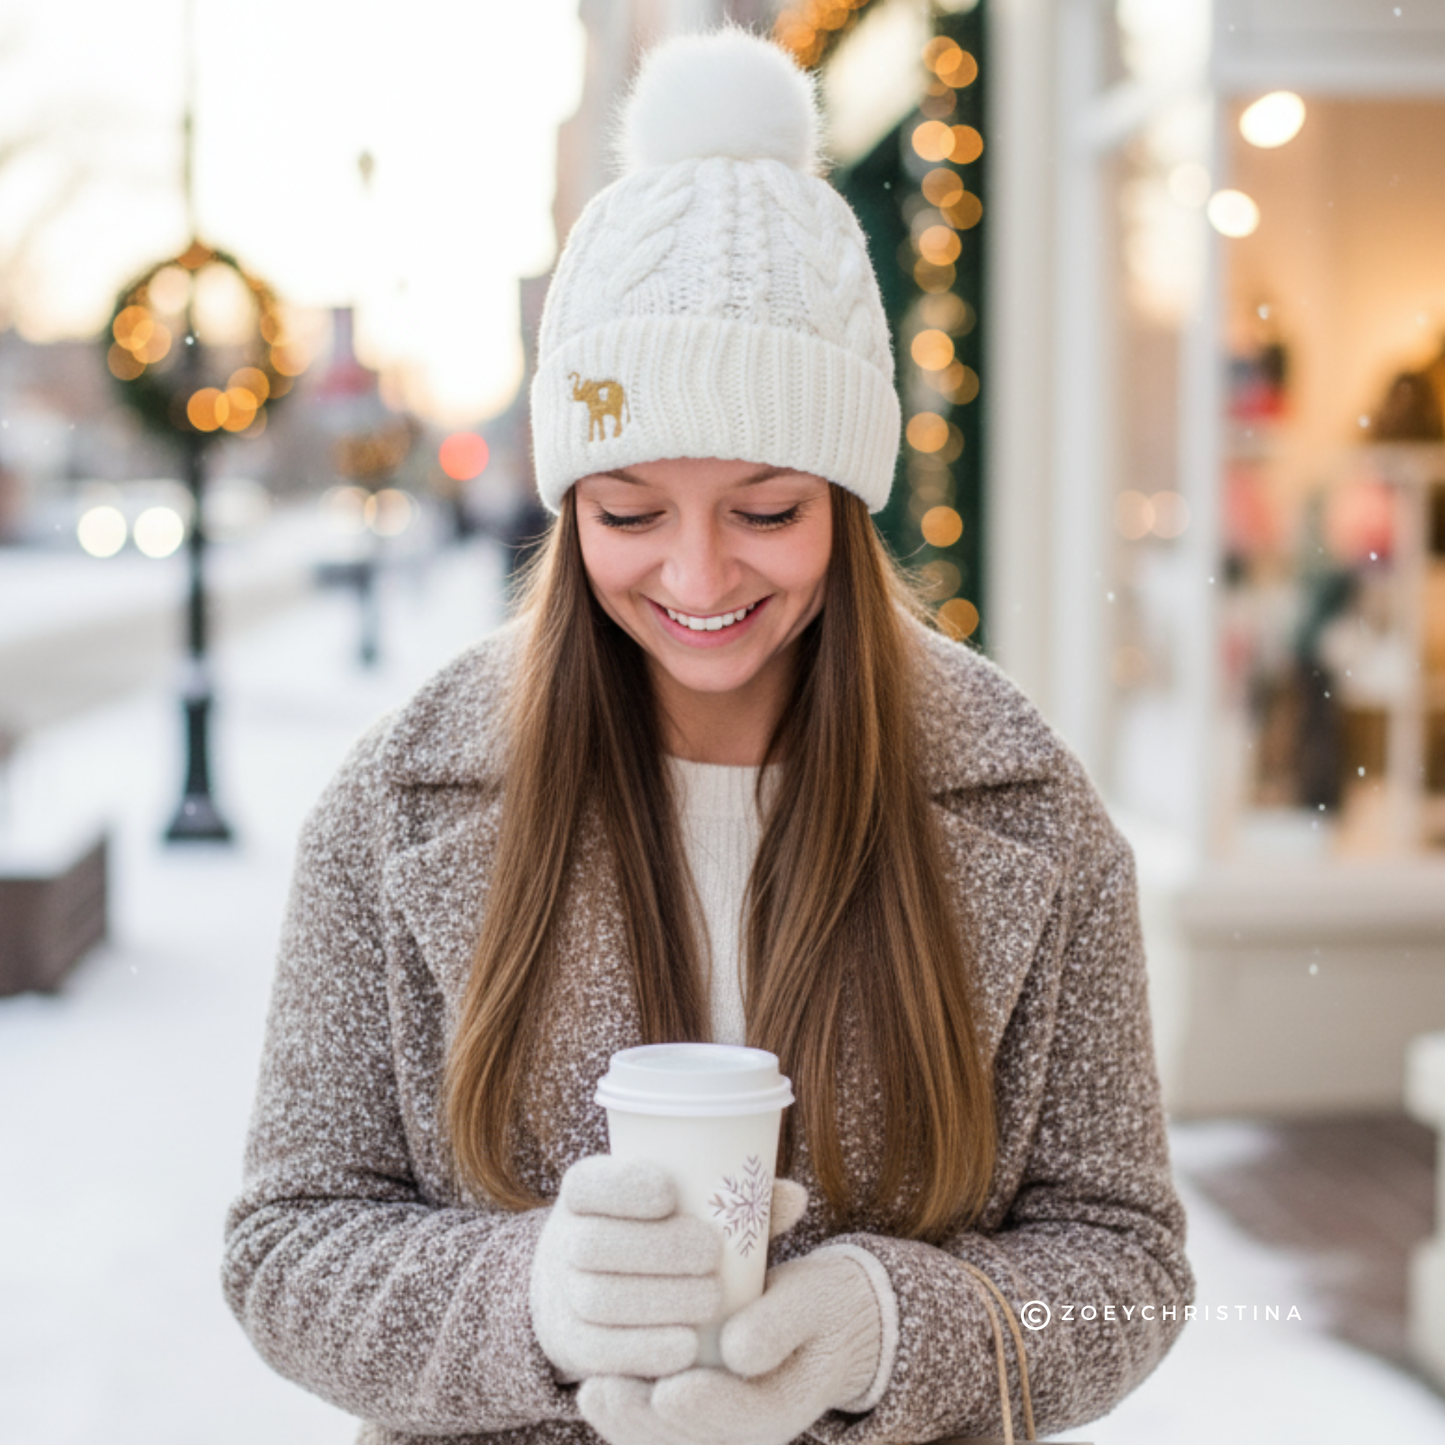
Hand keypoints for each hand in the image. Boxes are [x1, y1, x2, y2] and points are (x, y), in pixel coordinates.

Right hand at [531, 1156, 722, 1381]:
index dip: (622, 1187)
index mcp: (584, 1192)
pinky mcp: (569, 1344)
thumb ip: (730, 1202)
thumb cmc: (655, 1235)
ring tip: (711, 1300)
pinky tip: (685, 1347)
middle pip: (594, 1244)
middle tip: (711, 1254)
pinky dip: (643, 1349)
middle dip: (655, 1248)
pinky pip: (597, 1350)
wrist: (588, 1287)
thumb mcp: (677, 1208)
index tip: (671, 1192)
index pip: (586, 1182)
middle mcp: (563, 1239)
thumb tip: (795, 1198)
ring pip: (597, 1298)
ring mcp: (561, 1294)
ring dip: (657, 1300)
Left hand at [578, 1248, 884, 1444]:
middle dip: (648, 1422)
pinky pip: (660, 1430)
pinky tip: (597, 1391)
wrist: (825, 1323)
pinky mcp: (700, 1416)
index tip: (668, 1391)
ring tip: (593, 1393)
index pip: (744, 1418)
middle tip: (606, 1392)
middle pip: (697, 1440)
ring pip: (671, 1442)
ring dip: (629, 1424)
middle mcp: (752, 1430)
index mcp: (785, 1405)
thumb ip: (781, 1320)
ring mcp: (724, 1429)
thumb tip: (736, 1351)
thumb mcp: (814, 1298)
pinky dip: (628, 1417)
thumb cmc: (817, 1302)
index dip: (704, 1408)